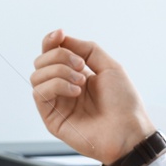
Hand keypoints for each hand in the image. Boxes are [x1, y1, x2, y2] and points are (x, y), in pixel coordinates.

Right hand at [30, 28, 156, 165]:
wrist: (128, 131)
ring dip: (59, 71)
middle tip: (81, 66)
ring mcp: (56, 103)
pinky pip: (40, 93)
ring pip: (37, 76)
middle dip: (59, 56)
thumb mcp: (110, 66)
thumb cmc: (124, 103)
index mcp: (76, 75)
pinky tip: (75, 91)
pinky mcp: (51, 118)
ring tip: (80, 82)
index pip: (52, 54)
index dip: (51, 41)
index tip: (59, 34)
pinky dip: (56, 85)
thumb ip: (86, 49)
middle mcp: (63, 88)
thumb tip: (62, 39)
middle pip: (41, 62)